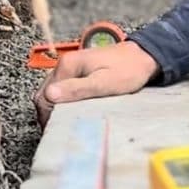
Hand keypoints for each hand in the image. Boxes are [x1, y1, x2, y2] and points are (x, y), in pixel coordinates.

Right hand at [33, 39, 159, 128]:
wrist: (144, 57)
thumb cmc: (128, 71)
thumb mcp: (104, 84)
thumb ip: (78, 89)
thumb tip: (50, 95)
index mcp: (67, 65)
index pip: (44, 96)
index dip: (48, 116)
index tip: (58, 131)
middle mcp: (65, 64)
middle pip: (46, 94)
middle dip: (50, 113)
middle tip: (63, 130)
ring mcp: (71, 67)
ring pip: (55, 93)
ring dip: (58, 108)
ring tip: (69, 123)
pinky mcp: (79, 71)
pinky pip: (65, 89)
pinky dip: (66, 101)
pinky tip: (76, 111)